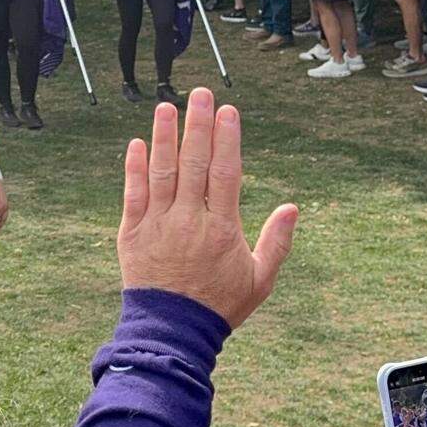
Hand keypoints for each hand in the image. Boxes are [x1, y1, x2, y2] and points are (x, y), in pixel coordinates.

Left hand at [116, 93, 296, 327]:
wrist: (172, 333)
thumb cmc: (219, 306)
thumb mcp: (259, 280)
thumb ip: (277, 242)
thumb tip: (294, 207)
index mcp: (222, 229)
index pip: (226, 173)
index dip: (228, 139)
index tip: (229, 112)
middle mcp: (189, 220)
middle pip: (194, 163)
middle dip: (198, 125)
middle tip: (201, 93)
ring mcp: (158, 224)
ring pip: (162, 172)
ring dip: (164, 137)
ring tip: (167, 106)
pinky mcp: (132, 233)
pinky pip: (133, 195)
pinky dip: (135, 169)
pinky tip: (137, 144)